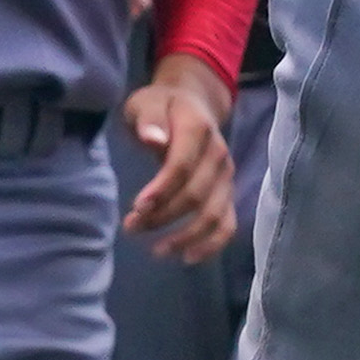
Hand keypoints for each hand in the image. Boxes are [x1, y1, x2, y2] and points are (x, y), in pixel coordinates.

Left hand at [118, 52, 239, 264]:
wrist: (193, 104)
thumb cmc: (161, 107)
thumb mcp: (146, 102)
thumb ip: (149, 118)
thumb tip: (153, 139)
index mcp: (198, 128)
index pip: (182, 165)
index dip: (161, 190)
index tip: (136, 208)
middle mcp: (218, 154)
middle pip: (196, 194)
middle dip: (164, 216)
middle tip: (131, 227)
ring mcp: (226, 176)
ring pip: (214, 214)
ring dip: (186, 237)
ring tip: (157, 250)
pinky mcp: (228, 193)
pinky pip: (227, 224)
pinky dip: (212, 244)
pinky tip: (188, 257)